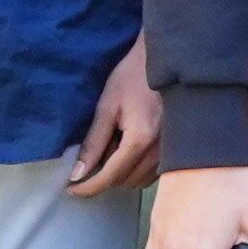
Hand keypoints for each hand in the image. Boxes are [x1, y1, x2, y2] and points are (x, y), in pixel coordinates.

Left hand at [61, 41, 165, 199]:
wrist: (167, 59)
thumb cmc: (133, 77)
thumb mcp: (107, 106)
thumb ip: (94, 142)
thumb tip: (77, 174)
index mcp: (140, 140)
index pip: (110, 177)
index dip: (87, 187)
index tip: (70, 189)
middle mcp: (160, 151)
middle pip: (125, 183)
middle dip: (103, 179)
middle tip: (88, 162)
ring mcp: (172, 151)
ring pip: (140, 181)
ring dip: (121, 175)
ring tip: (110, 151)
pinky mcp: (177, 147)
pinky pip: (153, 172)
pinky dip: (136, 169)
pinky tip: (128, 150)